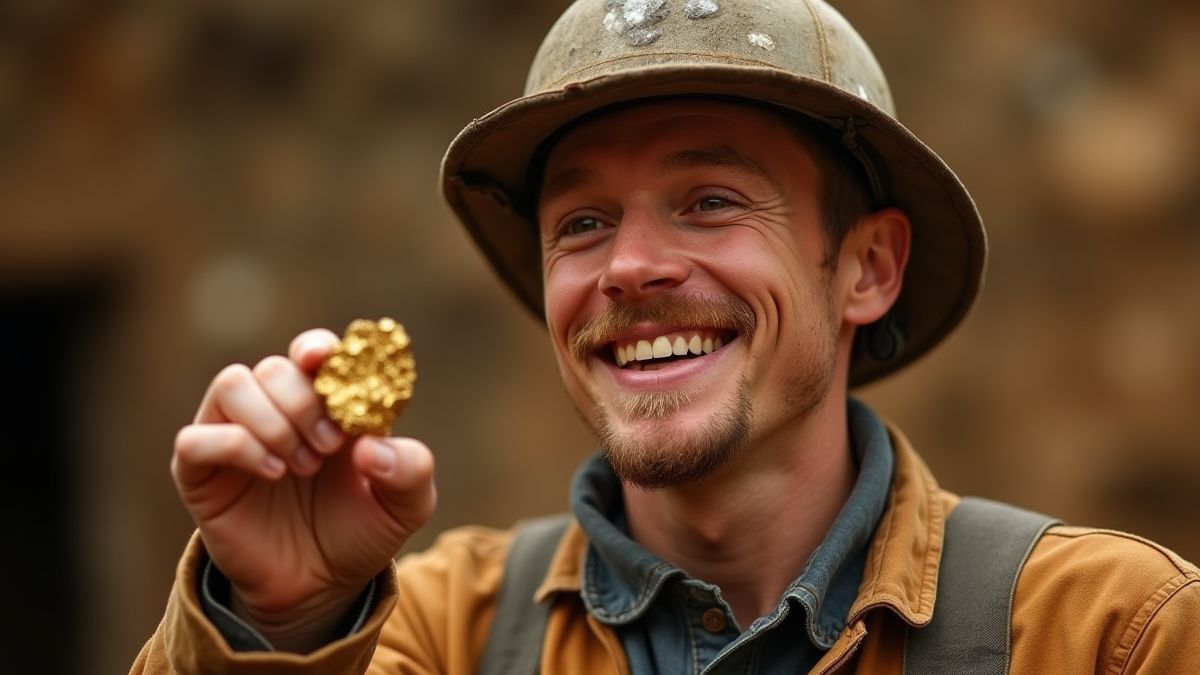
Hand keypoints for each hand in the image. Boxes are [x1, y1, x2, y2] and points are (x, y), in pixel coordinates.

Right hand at [171, 329, 436, 651]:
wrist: (321, 588)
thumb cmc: (361, 531)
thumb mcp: (406, 506)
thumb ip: (411, 469)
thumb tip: (371, 445)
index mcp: (326, 403)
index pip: (311, 351)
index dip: (317, 349)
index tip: (328, 365)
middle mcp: (277, 409)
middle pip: (275, 367)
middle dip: (304, 402)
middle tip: (328, 447)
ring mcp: (235, 435)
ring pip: (232, 385)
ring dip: (271, 420)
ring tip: (302, 464)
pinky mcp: (201, 472)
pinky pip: (195, 438)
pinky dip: (235, 446)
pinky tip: (272, 473)